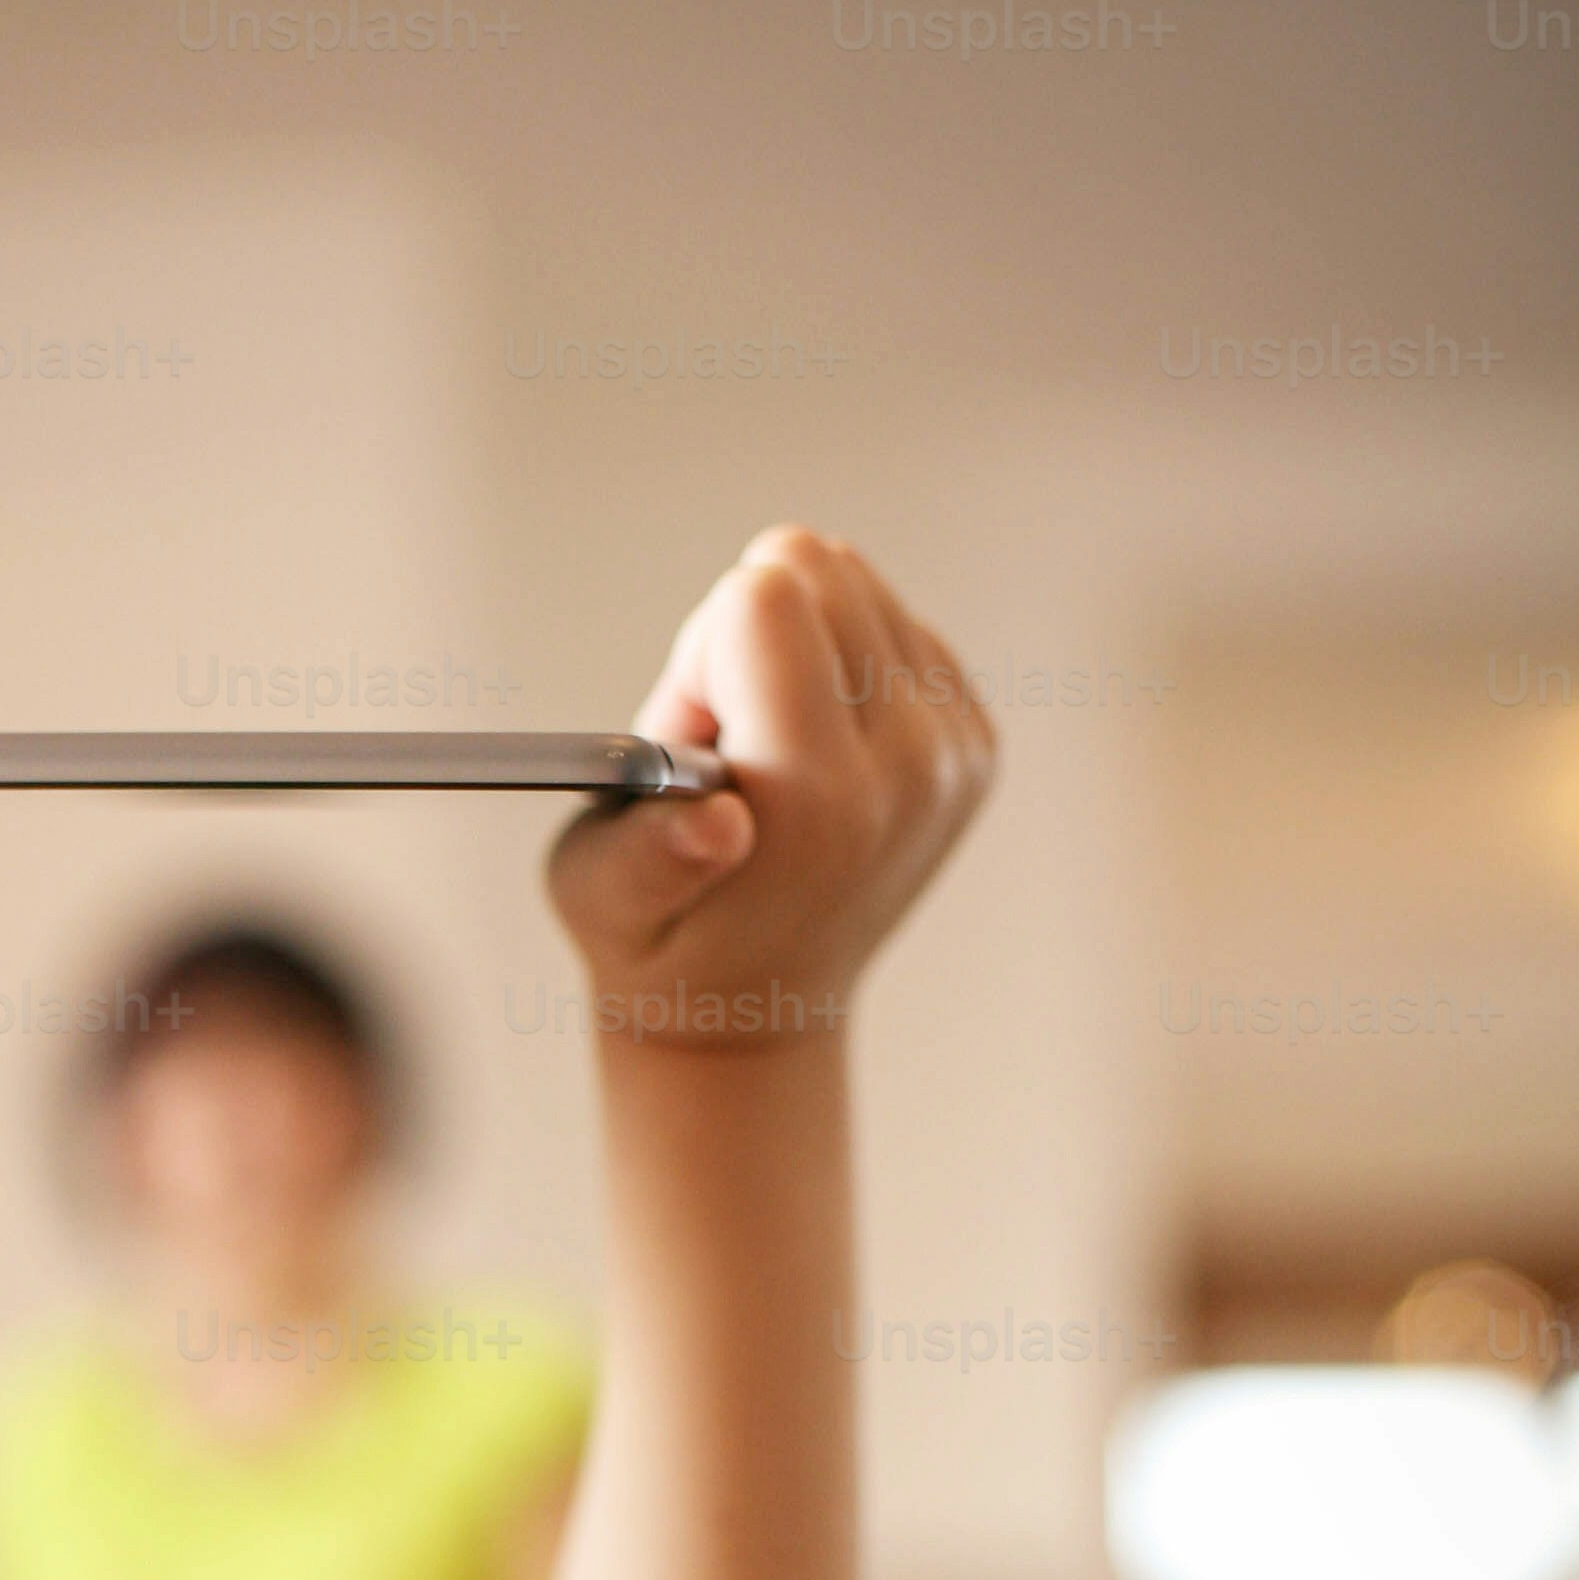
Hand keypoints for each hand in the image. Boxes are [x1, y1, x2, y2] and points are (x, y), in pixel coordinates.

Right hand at [549, 526, 993, 1053]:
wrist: (756, 1011)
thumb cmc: (664, 944)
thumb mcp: (602, 903)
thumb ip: (640, 856)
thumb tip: (718, 823)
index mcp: (820, 800)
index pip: (762, 596)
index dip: (699, 658)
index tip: (698, 744)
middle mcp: (909, 768)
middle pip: (816, 568)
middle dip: (744, 641)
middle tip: (730, 748)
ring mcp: (955, 751)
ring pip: (856, 582)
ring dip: (790, 648)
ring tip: (768, 753)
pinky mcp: (975, 737)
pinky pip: (895, 620)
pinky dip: (838, 663)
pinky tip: (812, 747)